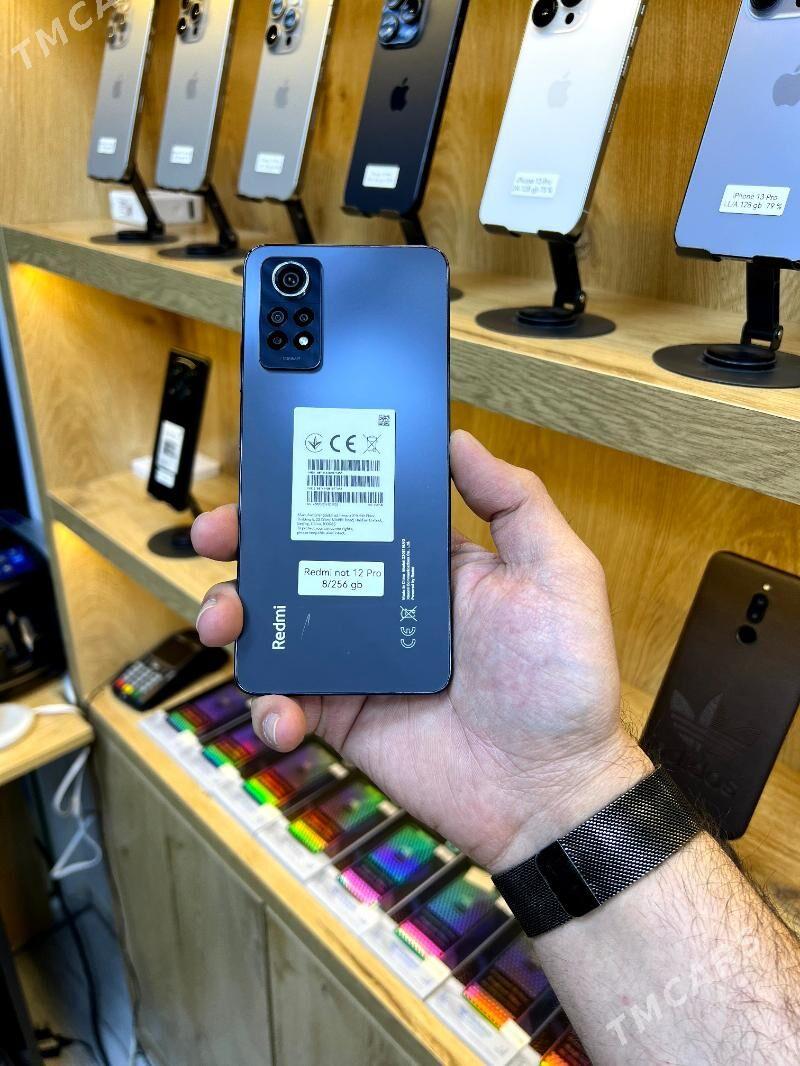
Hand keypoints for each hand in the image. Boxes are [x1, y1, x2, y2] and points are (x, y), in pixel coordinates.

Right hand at [192, 430, 649, 872]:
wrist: (548, 791)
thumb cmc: (564, 682)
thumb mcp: (558, 574)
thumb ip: (515, 501)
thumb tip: (460, 439)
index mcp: (428, 563)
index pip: (355, 510)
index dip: (308, 489)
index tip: (269, 473)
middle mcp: (385, 603)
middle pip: (298, 559)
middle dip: (247, 542)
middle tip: (218, 537)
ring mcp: (358, 660)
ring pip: (277, 624)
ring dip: (236, 614)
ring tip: (224, 621)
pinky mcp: (342, 715)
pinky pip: (287, 697)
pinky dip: (269, 702)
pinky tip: (283, 713)